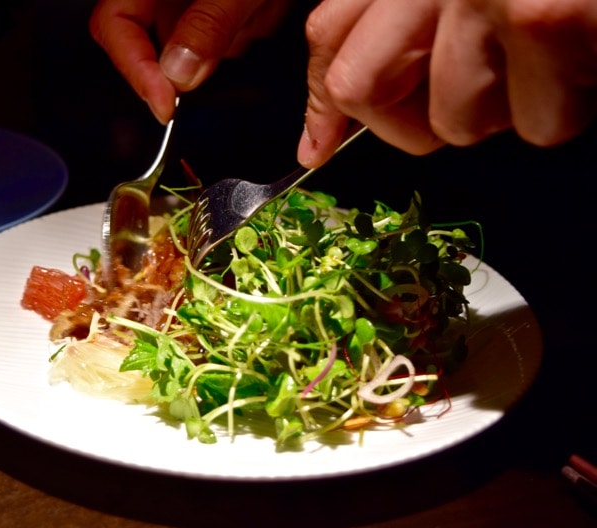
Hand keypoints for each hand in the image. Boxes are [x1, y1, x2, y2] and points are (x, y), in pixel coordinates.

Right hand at [89, 0, 291, 123]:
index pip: (114, 25)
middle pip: (160, 38)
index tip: (166, 104)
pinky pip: (228, 25)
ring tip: (264, 0)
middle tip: (244, 19)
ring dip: (239, 28)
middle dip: (208, 44)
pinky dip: (253, 18)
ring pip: (202, 37)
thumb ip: (208, 24)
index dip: (136, 70)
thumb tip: (178, 75)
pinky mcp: (219, 0)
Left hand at [297, 0, 596, 167]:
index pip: (332, 47)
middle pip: (367, 92)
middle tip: (476, 81)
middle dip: (422, 116)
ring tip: (548, 48)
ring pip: (460, 122)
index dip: (325, 110)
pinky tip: (585, 50)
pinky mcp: (547, 20)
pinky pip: (540, 122)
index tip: (315, 148)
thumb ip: (375, 34)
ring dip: (510, 105)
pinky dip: (568, 102)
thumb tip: (317, 142)